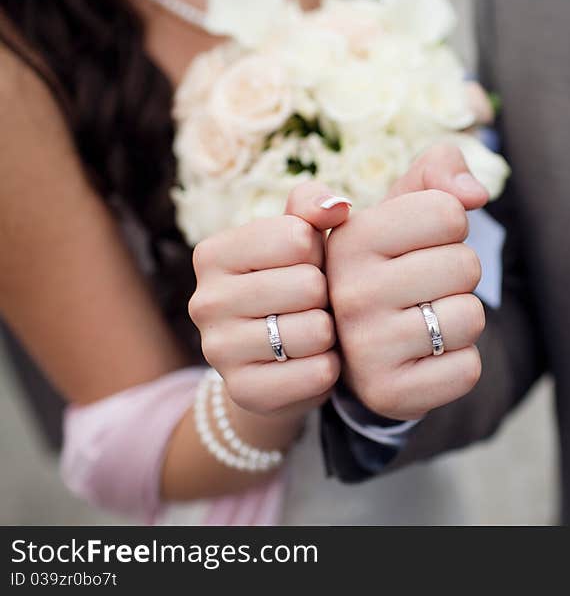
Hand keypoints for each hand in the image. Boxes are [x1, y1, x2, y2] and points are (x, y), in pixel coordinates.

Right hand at [188, 182, 350, 417]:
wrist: (279, 361)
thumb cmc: (295, 282)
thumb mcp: (301, 238)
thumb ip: (313, 206)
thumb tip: (336, 206)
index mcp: (212, 254)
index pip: (297, 237)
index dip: (318, 252)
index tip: (305, 266)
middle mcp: (204, 301)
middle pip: (308, 285)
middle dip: (326, 294)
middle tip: (313, 304)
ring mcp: (218, 351)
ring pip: (316, 330)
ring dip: (330, 332)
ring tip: (314, 331)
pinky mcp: (244, 392)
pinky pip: (318, 373)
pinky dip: (330, 367)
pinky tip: (314, 361)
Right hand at [327, 145, 489, 419]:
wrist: (356, 352)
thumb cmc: (387, 266)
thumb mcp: (399, 208)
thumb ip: (437, 171)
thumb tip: (475, 193)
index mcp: (349, 239)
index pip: (448, 212)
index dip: (448, 227)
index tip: (417, 244)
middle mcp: (348, 293)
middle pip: (465, 265)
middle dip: (457, 275)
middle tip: (421, 289)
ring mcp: (365, 348)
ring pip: (470, 317)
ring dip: (459, 319)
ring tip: (422, 322)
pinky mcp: (389, 394)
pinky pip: (468, 368)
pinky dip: (458, 363)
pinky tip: (425, 358)